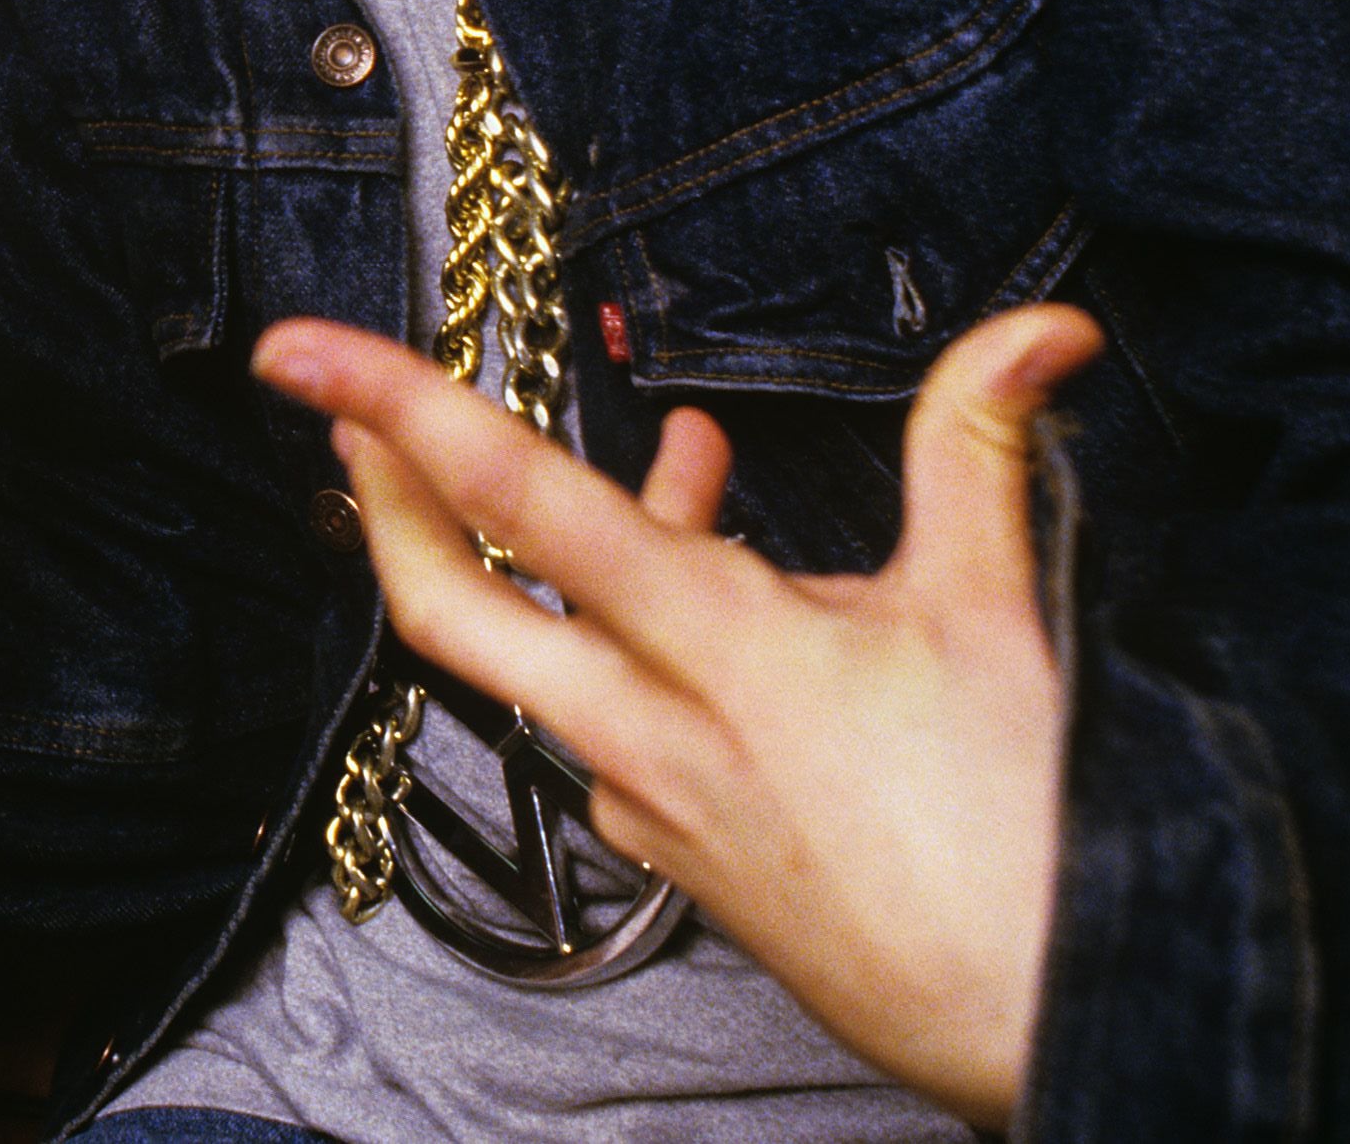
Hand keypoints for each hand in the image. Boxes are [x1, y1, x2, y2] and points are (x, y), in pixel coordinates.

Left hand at [250, 302, 1103, 1129]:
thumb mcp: (999, 611)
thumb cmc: (1031, 830)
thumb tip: (1042, 326)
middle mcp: (649, 729)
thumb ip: (978, 444)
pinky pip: (612, 725)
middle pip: (450, 607)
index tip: (295, 351)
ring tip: (686, 461)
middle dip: (383, 500)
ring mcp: (650, 802)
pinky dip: (637, 647)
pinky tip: (723, 608)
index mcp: (716, 650)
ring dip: (568, 554)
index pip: (518, 500)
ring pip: (544, 660)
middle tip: (347, 419)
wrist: (1053, 1022)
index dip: (397, 408)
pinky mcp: (675, 855)